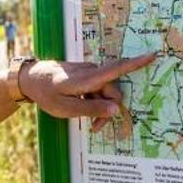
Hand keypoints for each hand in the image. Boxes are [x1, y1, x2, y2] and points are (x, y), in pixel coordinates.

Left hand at [20, 52, 157, 125]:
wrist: (30, 79)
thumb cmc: (46, 94)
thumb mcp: (66, 108)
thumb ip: (92, 109)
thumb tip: (116, 109)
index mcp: (88, 78)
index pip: (116, 69)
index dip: (136, 63)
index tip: (152, 55)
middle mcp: (91, 71)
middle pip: (112, 91)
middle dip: (109, 109)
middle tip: (96, 128)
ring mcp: (89, 72)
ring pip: (105, 92)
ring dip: (101, 107)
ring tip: (90, 123)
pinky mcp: (86, 75)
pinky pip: (98, 88)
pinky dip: (95, 100)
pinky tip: (84, 109)